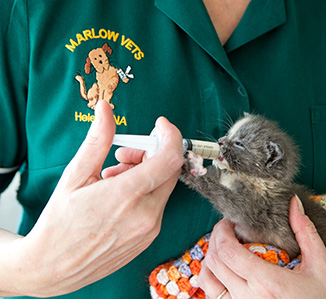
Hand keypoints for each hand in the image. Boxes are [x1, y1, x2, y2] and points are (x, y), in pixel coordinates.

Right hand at [5, 100, 182, 296]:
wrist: (53, 267)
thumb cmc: (59, 222)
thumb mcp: (75, 175)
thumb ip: (98, 140)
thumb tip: (106, 110)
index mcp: (127, 196)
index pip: (169, 158)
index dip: (170, 135)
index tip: (161, 125)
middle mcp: (145, 215)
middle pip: (168, 171)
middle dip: (152, 153)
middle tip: (124, 154)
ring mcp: (149, 230)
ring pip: (163, 188)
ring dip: (146, 174)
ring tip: (114, 177)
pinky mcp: (149, 239)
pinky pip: (157, 206)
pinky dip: (145, 192)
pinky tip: (121, 195)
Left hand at [198, 196, 325, 298]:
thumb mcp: (320, 265)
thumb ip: (305, 232)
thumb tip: (294, 203)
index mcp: (267, 283)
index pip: (228, 252)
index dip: (222, 231)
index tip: (230, 221)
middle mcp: (248, 298)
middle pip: (214, 263)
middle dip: (216, 238)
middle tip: (226, 228)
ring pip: (208, 281)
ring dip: (211, 259)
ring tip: (224, 247)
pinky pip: (213, 296)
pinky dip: (213, 278)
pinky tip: (227, 269)